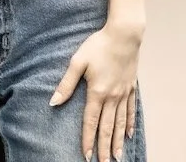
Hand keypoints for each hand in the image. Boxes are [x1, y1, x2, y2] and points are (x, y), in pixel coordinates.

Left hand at [49, 24, 139, 161]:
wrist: (124, 35)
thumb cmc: (99, 45)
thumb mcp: (78, 61)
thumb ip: (66, 84)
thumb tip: (53, 102)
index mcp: (97, 92)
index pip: (90, 122)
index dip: (87, 140)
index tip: (86, 156)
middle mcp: (112, 97)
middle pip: (107, 127)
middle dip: (104, 147)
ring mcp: (123, 93)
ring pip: (120, 123)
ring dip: (118, 141)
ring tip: (117, 156)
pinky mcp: (131, 88)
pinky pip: (130, 110)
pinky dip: (129, 124)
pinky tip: (129, 134)